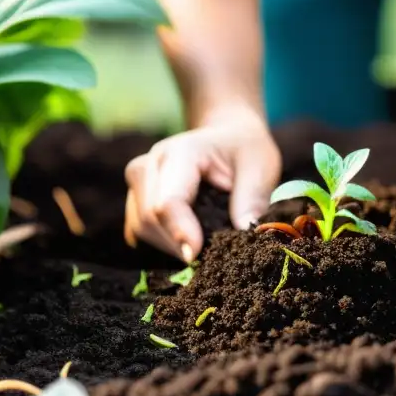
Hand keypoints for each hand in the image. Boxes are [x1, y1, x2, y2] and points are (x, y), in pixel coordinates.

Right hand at [124, 109, 280, 261]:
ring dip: (168, 247)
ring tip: (202, 248)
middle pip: (149, 218)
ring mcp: (138, 182)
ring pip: (140, 228)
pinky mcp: (134, 199)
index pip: (168, 200)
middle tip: (211, 256)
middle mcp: (150, 164)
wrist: (226, 139)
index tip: (196, 256)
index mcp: (181, 152)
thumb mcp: (261, 165)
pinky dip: (160, 245)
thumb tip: (246, 232)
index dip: (180, 231)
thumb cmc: (243, 151)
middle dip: (177, 244)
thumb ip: (252, 197)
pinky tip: (185, 243)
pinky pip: (137, 231)